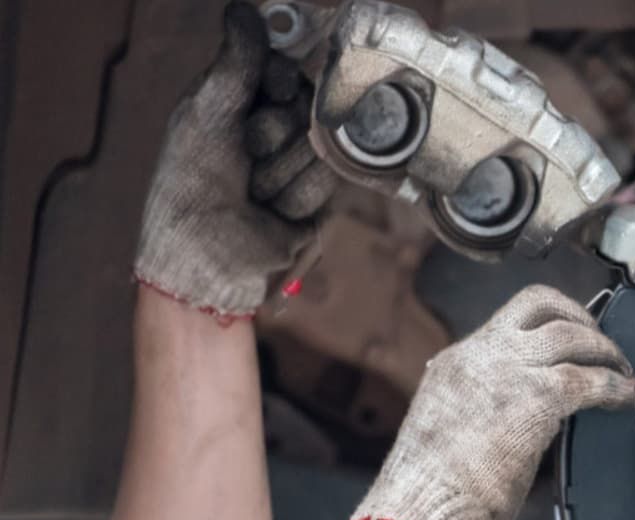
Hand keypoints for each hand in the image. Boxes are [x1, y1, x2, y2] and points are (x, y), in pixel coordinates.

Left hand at [134, 1, 335, 317]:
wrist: (205, 260)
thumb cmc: (189, 188)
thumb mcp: (206, 115)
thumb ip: (235, 64)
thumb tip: (243, 9)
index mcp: (239, 103)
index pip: (285, 67)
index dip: (281, 78)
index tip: (268, 90)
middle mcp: (271, 130)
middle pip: (307, 104)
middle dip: (274, 132)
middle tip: (246, 155)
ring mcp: (296, 164)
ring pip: (319, 143)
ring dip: (281, 171)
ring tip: (253, 192)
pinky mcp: (318, 198)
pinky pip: (327, 179)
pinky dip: (295, 196)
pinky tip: (271, 211)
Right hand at [349, 285, 634, 519]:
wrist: (418, 510)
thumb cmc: (432, 492)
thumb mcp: (452, 432)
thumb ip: (484, 411)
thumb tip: (520, 420)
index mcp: (456, 364)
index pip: (507, 321)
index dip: (548, 324)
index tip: (570, 338)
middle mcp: (480, 355)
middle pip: (540, 303)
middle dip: (579, 317)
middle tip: (602, 345)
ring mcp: (508, 371)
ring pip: (570, 333)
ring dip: (604, 349)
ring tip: (622, 371)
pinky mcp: (535, 399)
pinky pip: (588, 378)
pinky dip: (614, 385)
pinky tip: (625, 397)